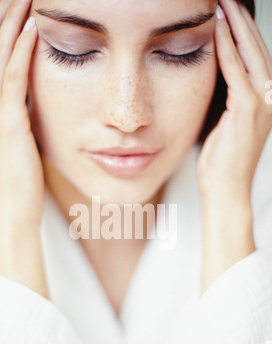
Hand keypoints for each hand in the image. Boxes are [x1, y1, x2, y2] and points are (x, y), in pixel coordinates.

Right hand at [0, 0, 43, 226]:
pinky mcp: (8, 123)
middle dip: (3, 10)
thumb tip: (32, 96)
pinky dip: (21, 51)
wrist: (11, 209)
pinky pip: (13, 79)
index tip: (16, 2)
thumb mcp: (14, 137)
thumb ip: (18, 113)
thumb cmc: (17, 177)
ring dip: (13, 20)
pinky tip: (34, 29)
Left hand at [197, 0, 271, 294]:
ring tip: (224, 3)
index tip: (228, 11)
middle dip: (241, 20)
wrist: (225, 190)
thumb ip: (225, 100)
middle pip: (257, 49)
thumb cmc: (220, 162)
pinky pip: (236, 71)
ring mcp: (262, 104)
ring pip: (250, 53)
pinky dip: (227, 48)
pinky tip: (218, 29)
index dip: (242, 32)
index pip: (254, 58)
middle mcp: (268, 98)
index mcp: (262, 101)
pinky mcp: (248, 110)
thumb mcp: (224, 125)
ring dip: (236, 25)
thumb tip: (213, 79)